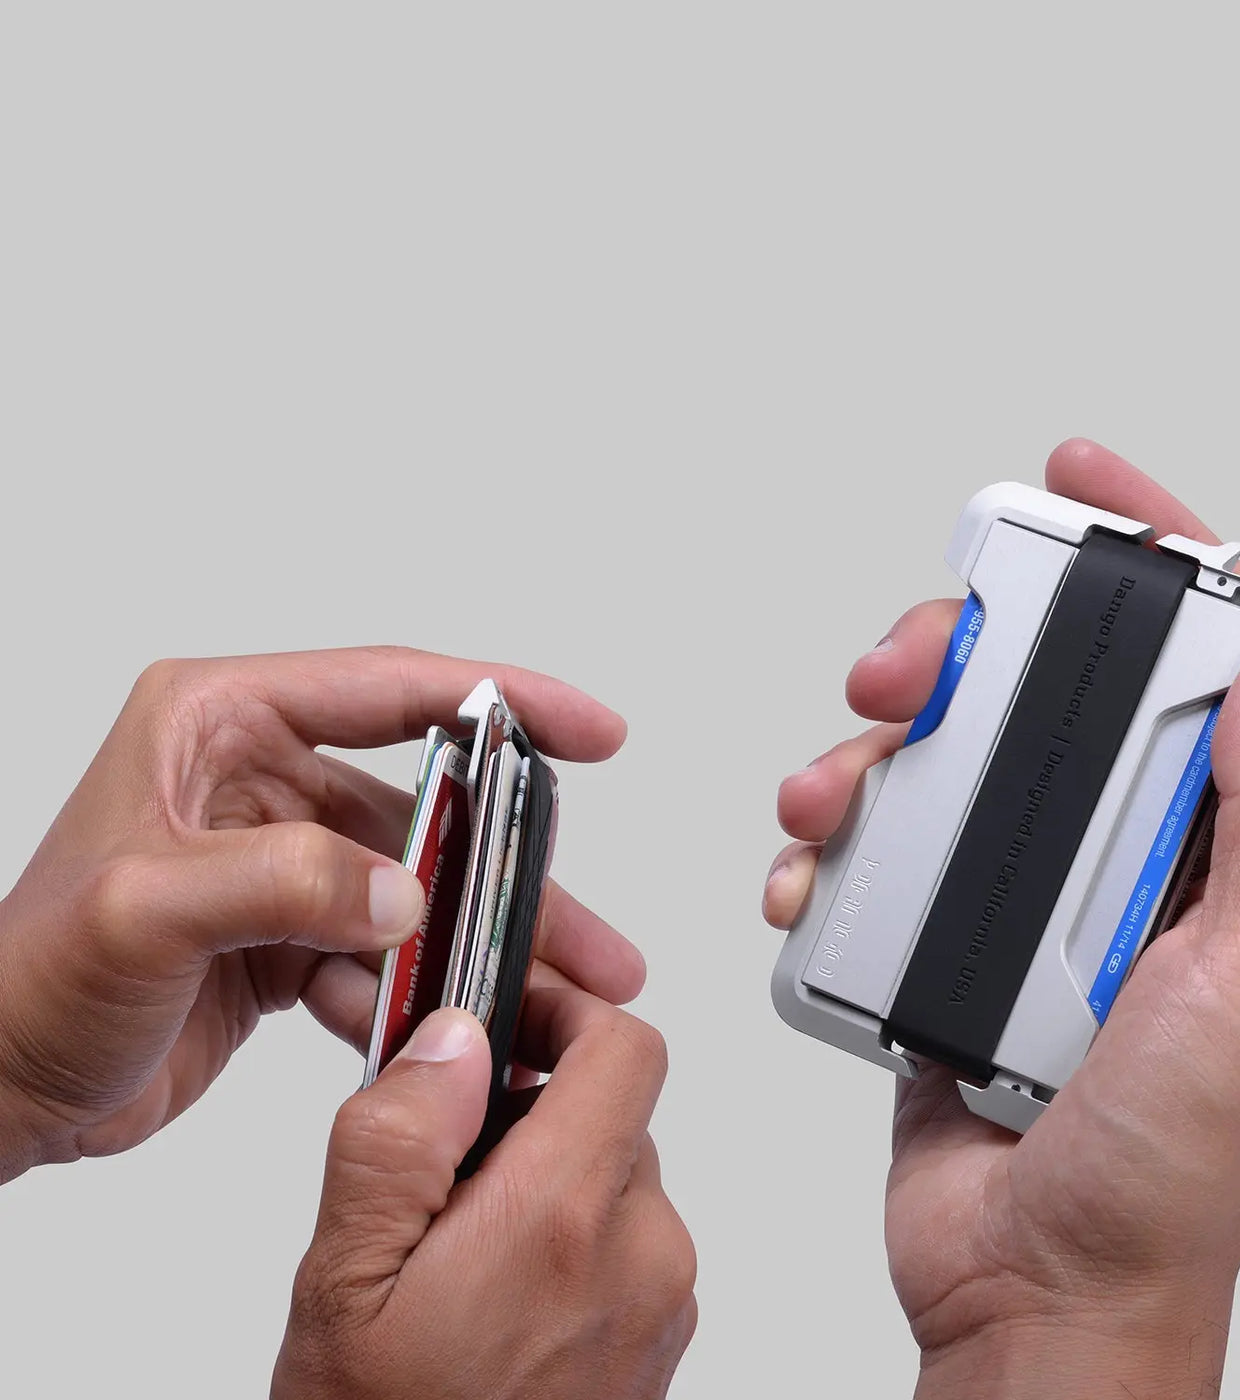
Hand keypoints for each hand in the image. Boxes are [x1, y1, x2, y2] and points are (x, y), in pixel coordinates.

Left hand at [0, 647, 644, 1181]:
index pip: (390, 690)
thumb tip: (405, 892)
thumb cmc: (25, 984)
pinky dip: (422, 986)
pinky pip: (389, 945)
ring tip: (564, 991)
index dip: (504, 701)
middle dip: (513, 868)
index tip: (592, 731)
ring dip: (486, 939)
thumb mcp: (140, 915)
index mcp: (222, 723)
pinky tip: (442, 1030)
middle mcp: (260, 776)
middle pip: (428, 804)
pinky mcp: (293, 928)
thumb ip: (279, 882)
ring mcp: (282, 856)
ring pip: (422, 883)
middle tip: (591, 926)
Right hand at [273, 976, 696, 1399]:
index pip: (628, 1047)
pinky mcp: (660, 1339)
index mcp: (567, 1218)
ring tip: (459, 1242)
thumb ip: (401, 1136)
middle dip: (532, 1108)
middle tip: (447, 1151)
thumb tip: (454, 1038)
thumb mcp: (345, 1279)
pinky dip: (569, 1235)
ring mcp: (660, 1301)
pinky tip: (494, 1290)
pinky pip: (624, 1241)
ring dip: (546, 1176)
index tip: (510, 1022)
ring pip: (614, 1175)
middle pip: (613, 1109)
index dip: (568, 1013)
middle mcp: (641, 1253)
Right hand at [764, 442, 1239, 1397]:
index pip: (1192, 661)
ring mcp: (1016, 899)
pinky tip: (808, 877)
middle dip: (953, 650)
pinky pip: (869, 857)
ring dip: (863, 754)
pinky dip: (825, 850)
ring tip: (825, 798)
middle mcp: (1114, 858)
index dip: (1145, 553)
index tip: (1079, 484)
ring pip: (931, 763)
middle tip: (895, 670)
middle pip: (1033, 693)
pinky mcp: (932, 943)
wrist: (1035, 1290)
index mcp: (1209, 848)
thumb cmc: (1166, 1169)